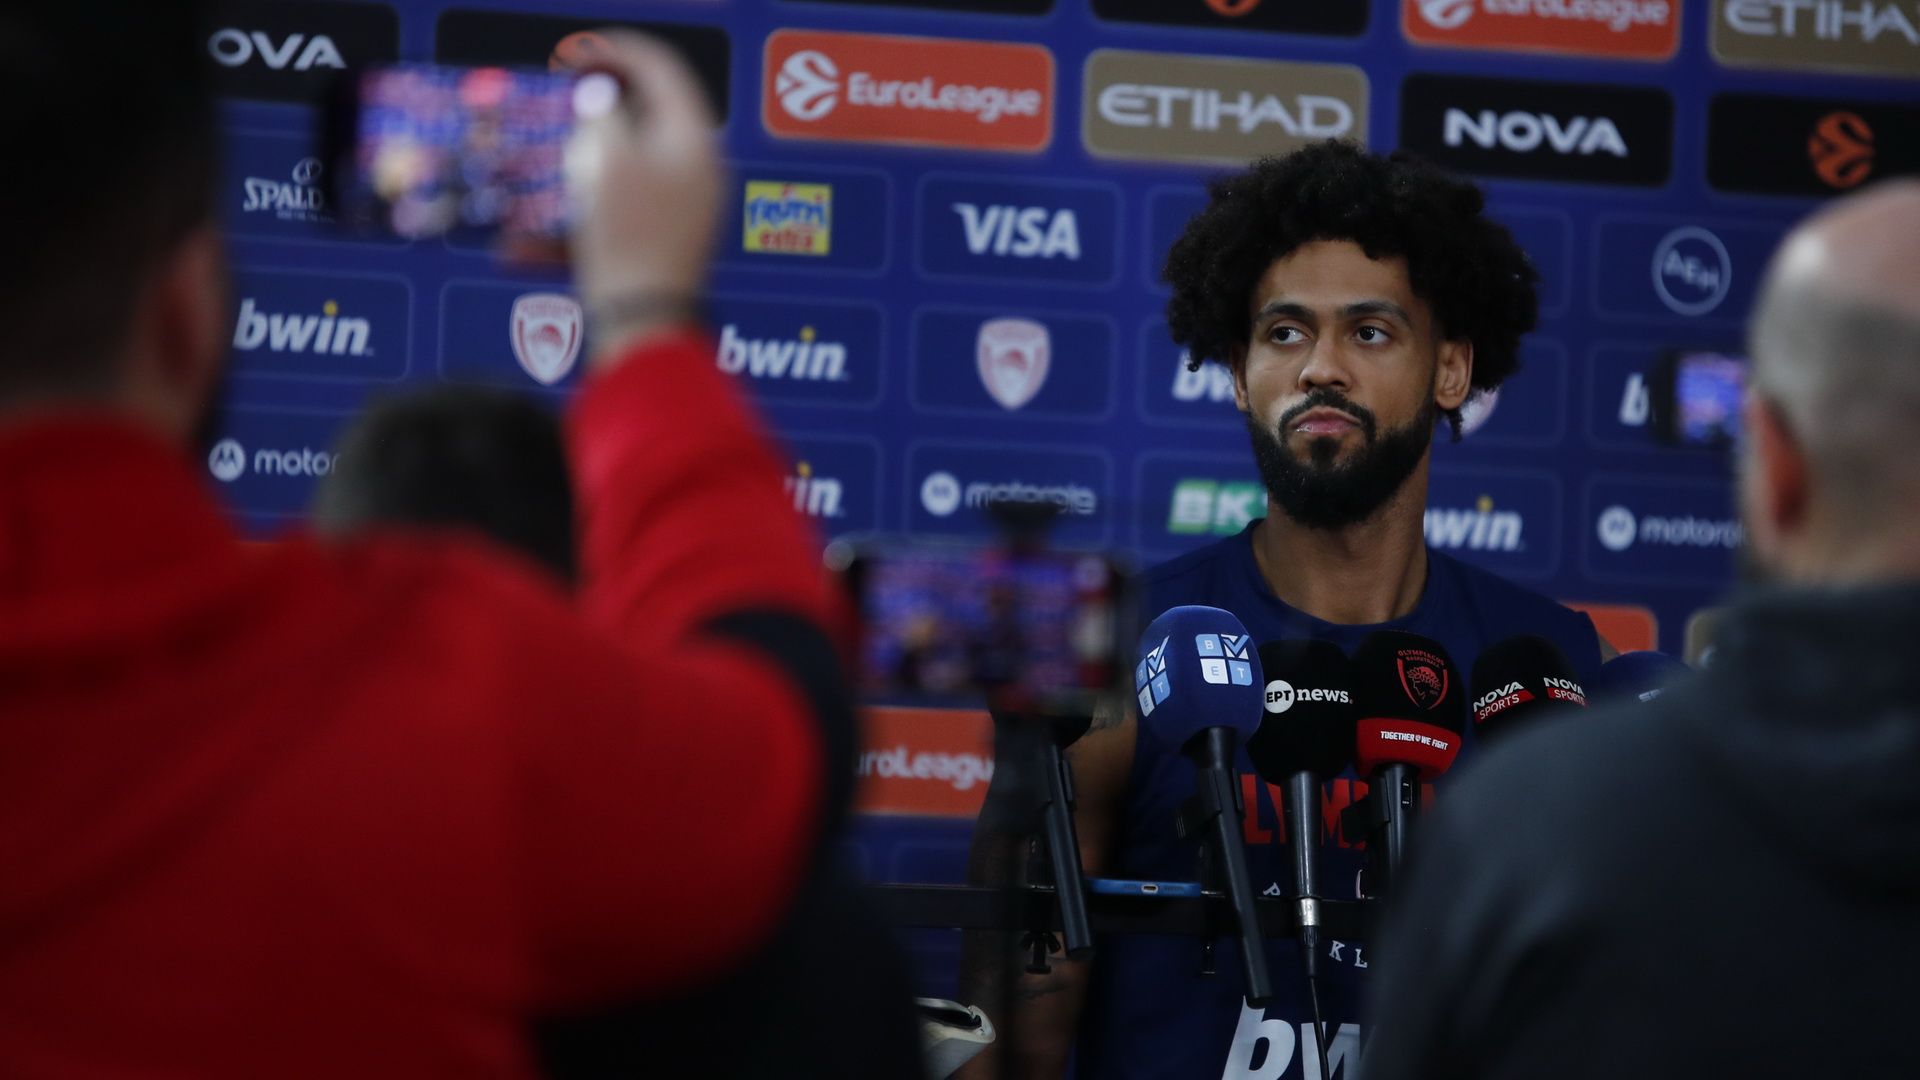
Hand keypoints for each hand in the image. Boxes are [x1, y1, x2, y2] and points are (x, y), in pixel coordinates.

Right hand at [554, 30, 723, 365]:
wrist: (641, 330)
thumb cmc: (630, 242)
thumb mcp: (608, 160)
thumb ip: (604, 115)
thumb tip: (601, 101)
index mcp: (695, 143)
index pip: (664, 71)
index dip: (617, 52)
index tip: (577, 56)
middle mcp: (697, 176)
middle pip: (644, 123)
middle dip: (594, 115)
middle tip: (561, 108)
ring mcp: (680, 215)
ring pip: (620, 175)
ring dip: (575, 174)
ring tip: (542, 174)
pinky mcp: (657, 249)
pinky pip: (610, 224)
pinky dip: (570, 229)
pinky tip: (521, 248)